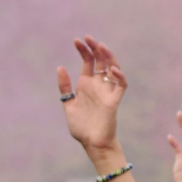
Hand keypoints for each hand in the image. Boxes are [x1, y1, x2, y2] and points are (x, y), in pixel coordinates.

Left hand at [57, 36, 126, 153]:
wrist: (91, 143)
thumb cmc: (81, 126)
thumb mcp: (69, 104)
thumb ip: (65, 87)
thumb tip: (60, 67)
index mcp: (86, 84)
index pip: (88, 62)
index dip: (84, 50)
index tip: (77, 40)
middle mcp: (98, 85)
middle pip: (100, 61)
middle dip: (95, 49)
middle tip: (88, 38)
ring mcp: (107, 92)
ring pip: (113, 69)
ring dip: (108, 57)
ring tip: (101, 46)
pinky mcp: (114, 101)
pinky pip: (121, 85)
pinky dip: (119, 76)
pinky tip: (111, 69)